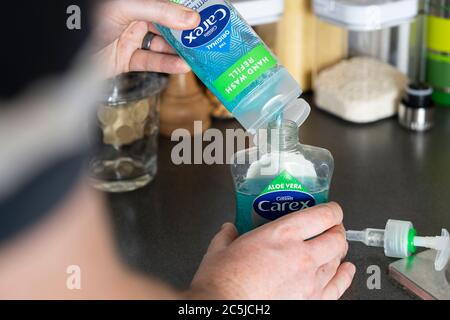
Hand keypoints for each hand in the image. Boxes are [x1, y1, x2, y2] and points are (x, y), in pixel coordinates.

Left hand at [94, 0, 199, 77]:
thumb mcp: (126, 7)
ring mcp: (128, 38)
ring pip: (160, 43)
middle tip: (205, 38)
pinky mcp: (125, 59)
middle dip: (185, 31)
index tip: (203, 15)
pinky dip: (166, 64)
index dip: (183, 8)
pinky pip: (150, 61)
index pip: (164, 2)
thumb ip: (160, 11)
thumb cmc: (87, 20)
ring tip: (198, 54)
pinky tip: (181, 65)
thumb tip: (192, 18)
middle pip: (165, 22)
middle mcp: (131, 16)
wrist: (63, 55)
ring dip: (178, 49)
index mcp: (132, 0)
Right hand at [188, 202, 354, 299]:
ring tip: (334, 247)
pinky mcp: (311, 301)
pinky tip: (346, 270)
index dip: (332, 210)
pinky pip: (338, 286)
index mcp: (281, 235)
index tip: (331, 209)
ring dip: (338, 250)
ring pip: (338, 260)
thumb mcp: (219, 250)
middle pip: (336, 237)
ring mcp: (309, 280)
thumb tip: (228, 230)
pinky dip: (345, 276)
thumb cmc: (222, 283)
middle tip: (331, 228)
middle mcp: (301, 255)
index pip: (322, 216)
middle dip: (337, 230)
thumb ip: (227, 236)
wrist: (227, 311)